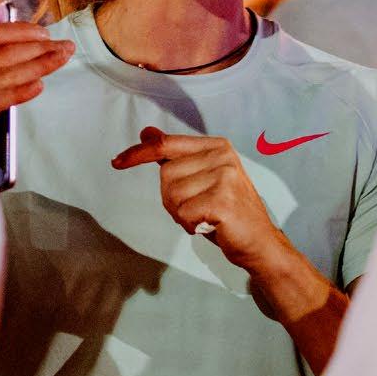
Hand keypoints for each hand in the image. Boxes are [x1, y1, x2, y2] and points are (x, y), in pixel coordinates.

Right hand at [0, 21, 73, 146]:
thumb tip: (20, 56)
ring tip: (60, 61)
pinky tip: (38, 87)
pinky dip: (20, 91)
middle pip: (4, 52)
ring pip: (5, 73)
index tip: (45, 33)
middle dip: (39, 47)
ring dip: (39, 65)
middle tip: (64, 47)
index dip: (22, 30)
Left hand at [110, 126, 292, 275]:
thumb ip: (176, 156)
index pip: (167, 145)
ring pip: (172, 196)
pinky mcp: (222, 200)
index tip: (117, 162)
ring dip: (182, 214)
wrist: (259, 242)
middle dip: (173, 199)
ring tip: (206, 216)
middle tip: (198, 209)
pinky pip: (183, 213)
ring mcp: (224, 176)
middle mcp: (222, 156)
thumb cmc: (226, 212)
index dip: (139, 154)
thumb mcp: (201, 178)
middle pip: (166, 176)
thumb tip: (147, 133)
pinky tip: (210, 225)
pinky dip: (189, 225)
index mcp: (216, 146)